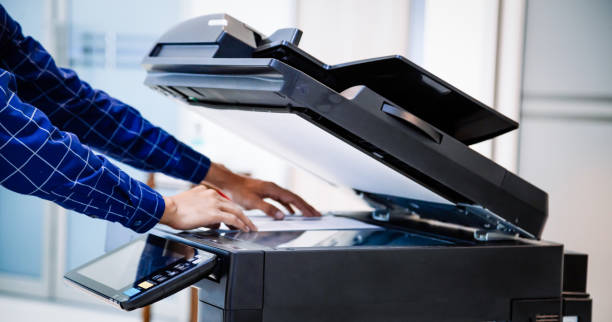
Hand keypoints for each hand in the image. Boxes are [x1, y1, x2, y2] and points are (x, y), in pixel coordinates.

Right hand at [160, 185, 256, 231]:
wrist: (167, 208)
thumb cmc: (173, 209)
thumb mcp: (191, 203)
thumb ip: (203, 209)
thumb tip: (213, 221)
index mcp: (206, 191)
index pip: (224, 201)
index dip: (232, 209)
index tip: (237, 216)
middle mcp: (212, 195)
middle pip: (233, 205)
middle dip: (243, 215)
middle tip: (249, 223)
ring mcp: (214, 203)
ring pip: (236, 211)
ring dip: (245, 221)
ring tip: (250, 228)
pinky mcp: (214, 213)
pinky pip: (232, 219)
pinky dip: (240, 224)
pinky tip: (244, 229)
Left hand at [204, 163, 320, 219]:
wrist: (229, 182)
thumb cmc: (239, 191)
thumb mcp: (253, 202)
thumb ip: (268, 209)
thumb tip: (282, 216)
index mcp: (273, 189)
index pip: (294, 199)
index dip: (305, 207)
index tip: (313, 214)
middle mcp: (275, 188)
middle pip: (295, 198)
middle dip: (307, 207)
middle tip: (317, 214)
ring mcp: (271, 190)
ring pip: (289, 199)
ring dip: (299, 207)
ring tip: (308, 214)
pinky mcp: (267, 193)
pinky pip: (282, 200)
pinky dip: (289, 207)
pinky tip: (290, 213)